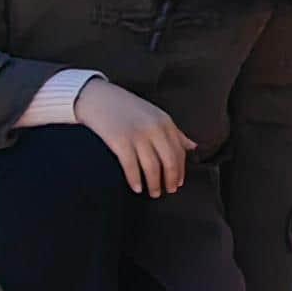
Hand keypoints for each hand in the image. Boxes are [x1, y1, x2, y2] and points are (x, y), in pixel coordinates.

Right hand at [73, 76, 191, 197]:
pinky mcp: (119, 141)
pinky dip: (135, 179)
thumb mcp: (156, 115)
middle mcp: (155, 129)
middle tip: (168, 191)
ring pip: (152, 166)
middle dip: (170, 179)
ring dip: (154, 183)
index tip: (178, 183)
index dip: (180, 170)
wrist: (98, 98)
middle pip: (169, 160)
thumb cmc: (128, 108)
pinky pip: (131, 166)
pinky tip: (137, 188)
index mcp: (165, 122)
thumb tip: (193, 146)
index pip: (179, 151)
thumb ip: (175, 132)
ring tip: (153, 193)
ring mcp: (137, 135)